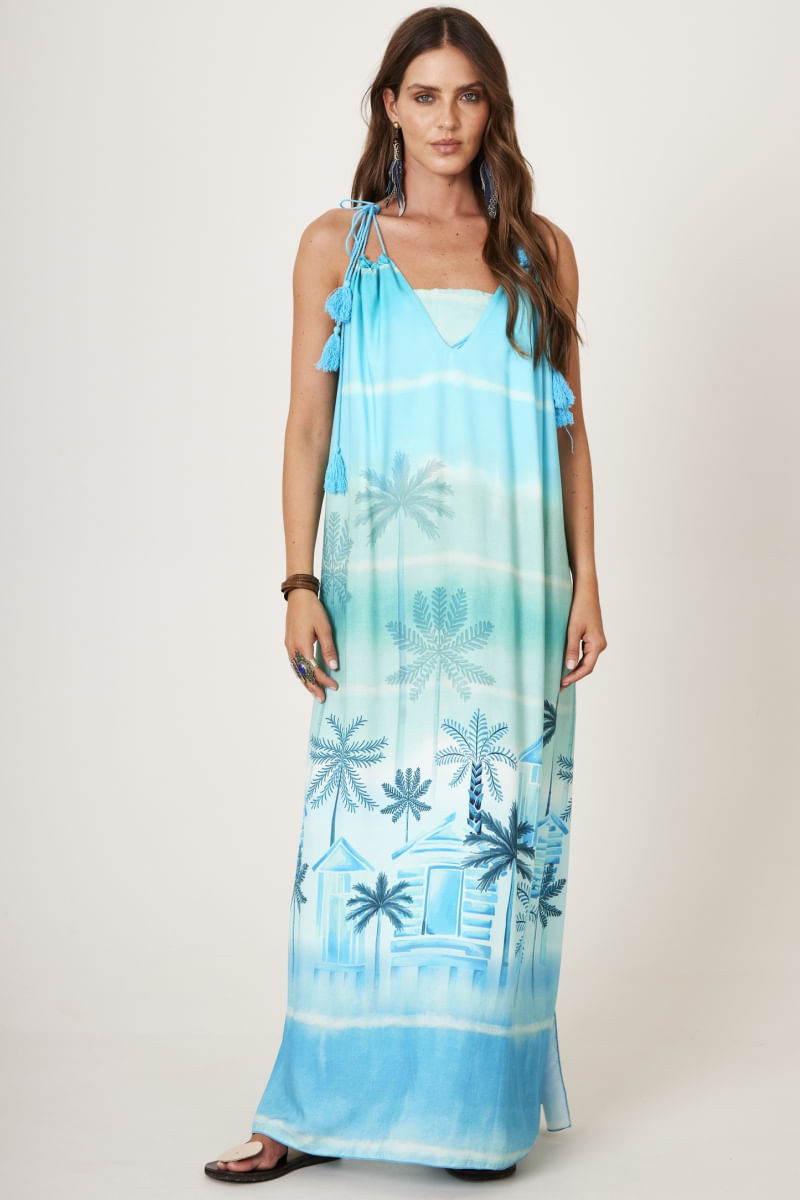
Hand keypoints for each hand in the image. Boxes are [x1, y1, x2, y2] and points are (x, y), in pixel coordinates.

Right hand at [285, 589, 339, 703]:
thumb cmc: (313, 610)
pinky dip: (300, 673)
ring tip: (314, 692)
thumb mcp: (325, 628)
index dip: (324, 680)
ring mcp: (289, 646)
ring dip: (306, 682)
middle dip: (312, 687)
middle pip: (302, 674)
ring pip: (296, 670)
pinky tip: (306, 677)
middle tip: (321, 699)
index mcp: (302, 645)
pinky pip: (294, 664)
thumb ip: (329, 649)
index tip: (335, 686)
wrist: (299, 596)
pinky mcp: (289, 643)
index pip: (314, 669)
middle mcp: (293, 648)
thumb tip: (333, 667)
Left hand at [560, 582, 606, 689]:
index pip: (586, 668)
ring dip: (575, 669)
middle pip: (587, 666)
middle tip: (559, 685)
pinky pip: (585, 653)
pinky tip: (566, 663)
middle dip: (573, 676)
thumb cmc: (579, 607)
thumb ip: (571, 649)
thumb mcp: (572, 629)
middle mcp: (600, 645)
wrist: (586, 591)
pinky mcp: (592, 637)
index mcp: (597, 644)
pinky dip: (576, 660)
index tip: (561, 684)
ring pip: (586, 660)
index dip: (574, 677)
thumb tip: (569, 667)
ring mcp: (597, 641)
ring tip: (561, 677)